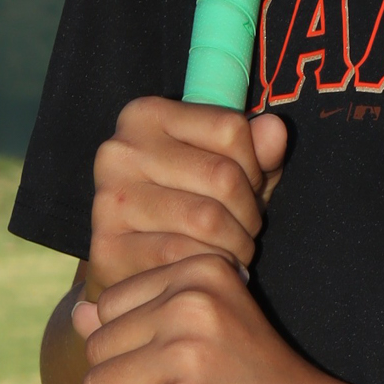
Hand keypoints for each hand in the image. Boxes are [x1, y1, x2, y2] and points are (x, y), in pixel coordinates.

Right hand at [87, 100, 288, 295]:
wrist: (133, 265)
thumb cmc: (189, 205)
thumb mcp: (231, 169)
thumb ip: (257, 149)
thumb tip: (276, 129)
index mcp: (147, 115)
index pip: (230, 127)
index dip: (255, 165)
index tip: (250, 189)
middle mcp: (120, 149)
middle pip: (222, 176)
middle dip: (250, 213)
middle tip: (247, 231)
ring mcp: (109, 198)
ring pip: (207, 219)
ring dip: (236, 244)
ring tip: (233, 251)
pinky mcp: (108, 246)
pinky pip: (182, 255)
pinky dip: (209, 267)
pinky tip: (208, 268)